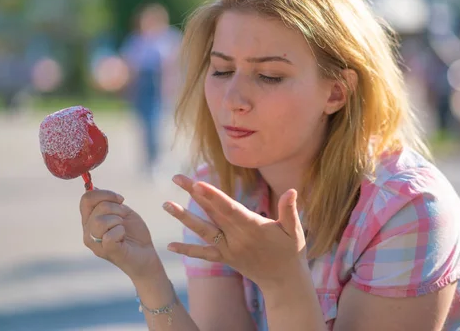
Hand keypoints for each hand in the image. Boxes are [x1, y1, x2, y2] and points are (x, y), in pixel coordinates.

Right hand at [80, 189, 161, 280]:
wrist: (146, 254)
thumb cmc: (133, 234)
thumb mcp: (121, 213)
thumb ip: (108, 202)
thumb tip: (94, 188)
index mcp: (89, 221)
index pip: (85, 199)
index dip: (104, 194)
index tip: (120, 199)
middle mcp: (88, 232)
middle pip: (96, 208)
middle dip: (116, 208)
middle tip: (124, 218)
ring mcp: (95, 244)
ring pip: (99, 221)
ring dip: (118, 220)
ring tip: (123, 228)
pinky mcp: (107, 252)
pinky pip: (109, 235)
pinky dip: (120, 232)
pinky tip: (124, 237)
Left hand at [164, 175, 306, 288]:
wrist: (284, 282)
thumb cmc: (291, 251)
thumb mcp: (294, 230)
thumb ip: (290, 210)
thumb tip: (292, 191)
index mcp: (254, 227)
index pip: (230, 209)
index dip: (214, 197)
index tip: (199, 184)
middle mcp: (237, 238)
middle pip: (212, 212)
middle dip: (195, 194)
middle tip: (177, 177)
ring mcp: (229, 250)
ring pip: (203, 231)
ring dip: (184, 217)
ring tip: (166, 204)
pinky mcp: (225, 259)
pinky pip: (204, 254)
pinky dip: (188, 250)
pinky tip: (170, 246)